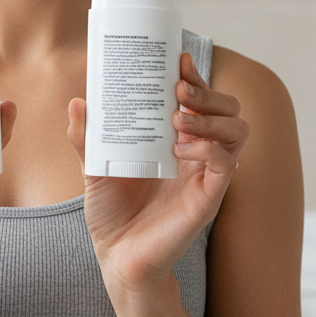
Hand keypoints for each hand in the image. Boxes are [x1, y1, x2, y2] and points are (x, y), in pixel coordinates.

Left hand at [67, 52, 248, 292]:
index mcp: (176, 140)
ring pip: (237, 131)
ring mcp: (206, 175)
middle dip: (208, 92)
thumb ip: (86, 137)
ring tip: (179, 118)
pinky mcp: (208, 198)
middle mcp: (198, 154)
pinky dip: (209, 149)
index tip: (177, 59)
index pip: (200, 99)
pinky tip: (182, 149)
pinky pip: (227, 165)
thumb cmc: (111, 213)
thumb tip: (78, 102)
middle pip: (228, 109)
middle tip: (179, 90)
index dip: (194, 76)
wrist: (116, 258)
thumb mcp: (93, 167)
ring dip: (212, 117)